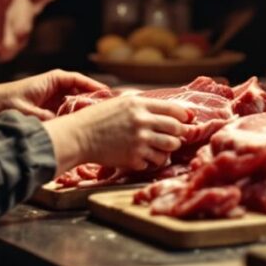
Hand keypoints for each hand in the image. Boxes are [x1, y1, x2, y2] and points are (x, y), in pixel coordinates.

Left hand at [0, 69, 106, 127]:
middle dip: (98, 104)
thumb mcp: (29, 112)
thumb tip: (61, 128)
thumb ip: (46, 119)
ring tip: (106, 125)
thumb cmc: (7, 103)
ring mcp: (56, 100)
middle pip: (84, 94)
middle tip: (114, 115)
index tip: (111, 97)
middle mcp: (58, 88)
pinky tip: (87, 132)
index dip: (97, 89)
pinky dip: (78, 122)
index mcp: (55, 79)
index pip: (82, 81)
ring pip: (79, 106)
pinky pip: (70, 116)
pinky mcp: (52, 112)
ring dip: (89, 115)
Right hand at [42, 96, 190, 174]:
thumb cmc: (96, 118)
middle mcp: (143, 122)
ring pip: (169, 147)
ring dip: (167, 149)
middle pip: (176, 129)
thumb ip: (140, 105)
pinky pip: (154, 162)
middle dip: (178, 134)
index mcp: (139, 105)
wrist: (79, 136)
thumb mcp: (118, 103)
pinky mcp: (134, 158)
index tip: (187, 120)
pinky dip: (151, 161)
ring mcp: (140, 141)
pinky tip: (143, 157)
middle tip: (174, 137)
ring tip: (159, 148)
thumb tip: (161, 109)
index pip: (173, 109)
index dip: (184, 116)